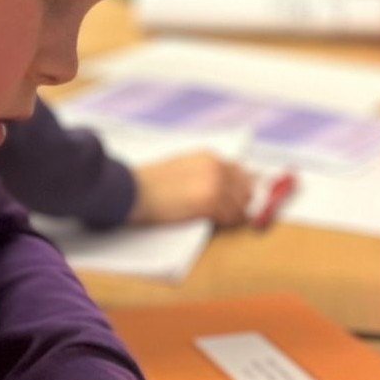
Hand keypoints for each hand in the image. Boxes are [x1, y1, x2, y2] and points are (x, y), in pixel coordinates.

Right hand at [128, 153, 253, 227]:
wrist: (133, 191)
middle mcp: (216, 167)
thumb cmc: (150, 183)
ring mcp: (214, 184)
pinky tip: (213, 222)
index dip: (243, 189)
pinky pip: (230, 217)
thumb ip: (205, 173)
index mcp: (209, 157)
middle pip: (246, 189)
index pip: (241, 172)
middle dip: (242, 203)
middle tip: (234, 215)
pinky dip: (226, 223)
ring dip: (234, 215)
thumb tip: (226, 188)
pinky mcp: (209, 202)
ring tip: (221, 219)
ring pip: (241, 206)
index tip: (242, 200)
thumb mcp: (182, 168)